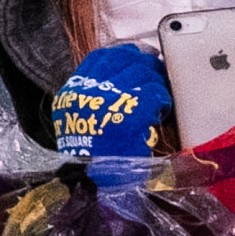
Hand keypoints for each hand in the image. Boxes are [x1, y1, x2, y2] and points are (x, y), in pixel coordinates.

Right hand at [52, 42, 169, 164]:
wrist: (95, 180)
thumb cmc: (91, 154)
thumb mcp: (77, 120)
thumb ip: (91, 97)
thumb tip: (118, 78)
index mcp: (72, 93)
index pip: (101, 57)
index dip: (124, 55)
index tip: (137, 59)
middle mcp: (88, 92)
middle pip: (125, 60)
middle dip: (145, 66)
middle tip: (156, 78)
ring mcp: (109, 101)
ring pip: (142, 73)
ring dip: (155, 84)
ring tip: (157, 99)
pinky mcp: (131, 113)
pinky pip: (154, 92)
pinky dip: (161, 99)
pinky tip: (160, 111)